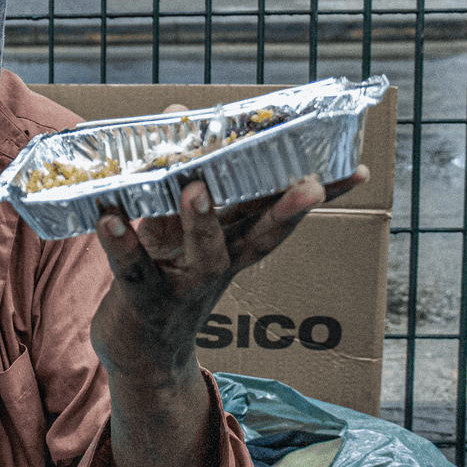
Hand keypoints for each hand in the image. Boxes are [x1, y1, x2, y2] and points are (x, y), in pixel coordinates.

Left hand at [89, 104, 366, 385]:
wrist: (140, 357)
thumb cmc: (162, 280)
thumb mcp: (178, 232)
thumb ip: (177, 176)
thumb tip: (176, 110)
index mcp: (233, 248)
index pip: (280, 216)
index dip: (320, 195)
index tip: (358, 171)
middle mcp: (218, 267)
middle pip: (259, 237)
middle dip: (285, 212)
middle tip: (311, 186)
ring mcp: (184, 286)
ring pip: (203, 255)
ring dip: (201, 221)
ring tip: (195, 186)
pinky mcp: (143, 301)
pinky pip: (133, 271)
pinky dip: (121, 243)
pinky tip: (108, 217)